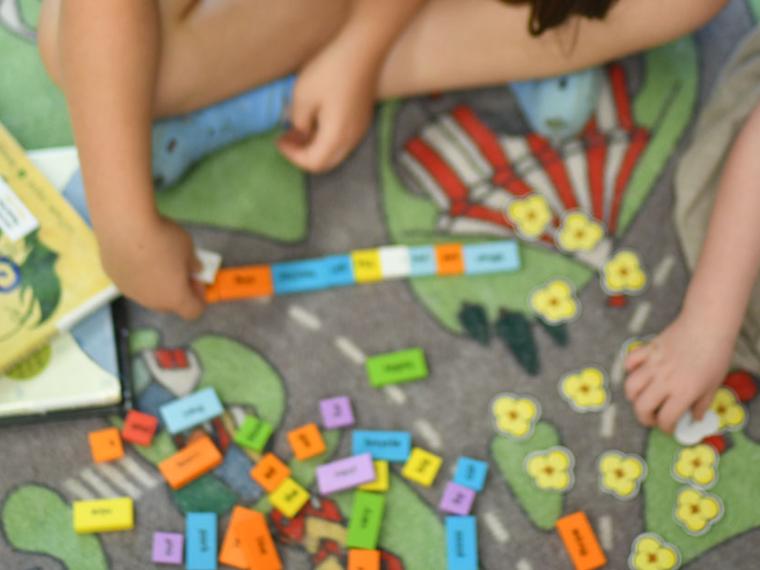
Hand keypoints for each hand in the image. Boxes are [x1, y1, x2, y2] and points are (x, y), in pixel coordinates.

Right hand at [97, 214, 204, 319]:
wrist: (124, 227)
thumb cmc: (164, 240)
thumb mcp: (188, 248)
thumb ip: (194, 263)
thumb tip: (195, 269)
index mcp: (175, 298)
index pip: (193, 311)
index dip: (199, 297)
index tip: (197, 279)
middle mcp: (151, 301)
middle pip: (169, 305)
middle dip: (177, 291)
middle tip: (180, 270)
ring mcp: (130, 292)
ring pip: (149, 295)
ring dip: (157, 284)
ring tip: (157, 259)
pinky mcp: (114, 279)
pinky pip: (132, 282)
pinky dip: (138, 274)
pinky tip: (136, 253)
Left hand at [278, 32, 377, 172]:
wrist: (363, 50)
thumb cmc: (330, 71)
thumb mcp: (302, 96)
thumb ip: (298, 120)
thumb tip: (301, 129)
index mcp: (335, 137)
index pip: (312, 163)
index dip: (292, 156)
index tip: (278, 140)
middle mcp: (351, 140)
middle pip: (326, 163)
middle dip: (303, 155)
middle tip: (286, 139)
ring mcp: (359, 130)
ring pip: (335, 152)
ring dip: (315, 146)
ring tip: (297, 129)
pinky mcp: (363, 120)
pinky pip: (343, 140)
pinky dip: (326, 138)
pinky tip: (316, 121)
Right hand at [623, 309, 734, 431]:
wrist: (707, 326)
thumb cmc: (715, 356)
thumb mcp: (713, 385)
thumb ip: (702, 405)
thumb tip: (694, 419)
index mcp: (682, 392)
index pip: (665, 419)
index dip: (666, 428)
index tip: (670, 428)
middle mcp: (663, 381)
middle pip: (642, 407)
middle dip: (645, 418)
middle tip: (653, 418)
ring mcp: (652, 365)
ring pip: (630, 387)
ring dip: (634, 397)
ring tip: (643, 398)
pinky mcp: (646, 350)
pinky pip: (629, 362)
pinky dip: (629, 369)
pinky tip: (637, 372)